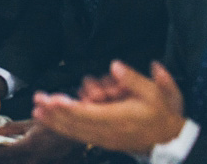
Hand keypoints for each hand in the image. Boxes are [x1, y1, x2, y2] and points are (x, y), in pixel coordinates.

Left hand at [0, 120, 82, 163]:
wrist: (76, 128)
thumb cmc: (53, 122)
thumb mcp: (30, 122)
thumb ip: (10, 128)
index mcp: (28, 146)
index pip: (3, 154)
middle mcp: (35, 158)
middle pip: (10, 163)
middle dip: (1, 158)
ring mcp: (42, 163)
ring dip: (12, 160)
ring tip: (9, 152)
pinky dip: (23, 160)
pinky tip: (23, 154)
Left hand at [31, 61, 185, 153]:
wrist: (169, 140)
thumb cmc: (161, 115)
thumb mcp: (156, 93)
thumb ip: (134, 80)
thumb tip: (115, 66)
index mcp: (118, 118)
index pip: (88, 113)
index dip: (68, 107)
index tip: (53, 99)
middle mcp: (108, 130)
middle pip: (75, 123)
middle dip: (54, 112)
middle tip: (37, 101)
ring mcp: (104, 137)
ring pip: (74, 131)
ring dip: (55, 121)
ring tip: (37, 111)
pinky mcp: (103, 139)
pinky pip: (79, 135)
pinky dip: (63, 129)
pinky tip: (52, 122)